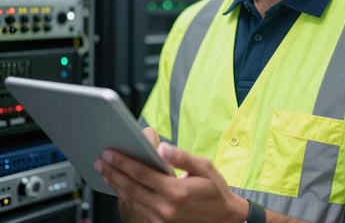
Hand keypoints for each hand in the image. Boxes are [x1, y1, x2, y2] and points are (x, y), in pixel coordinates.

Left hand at [94, 142, 247, 222]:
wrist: (224, 218)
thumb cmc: (214, 189)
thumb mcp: (204, 167)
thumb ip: (181, 157)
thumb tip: (162, 148)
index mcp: (175, 191)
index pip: (142, 174)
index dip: (124, 162)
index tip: (110, 153)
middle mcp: (165, 208)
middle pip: (131, 187)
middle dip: (114, 172)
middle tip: (100, 160)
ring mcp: (160, 220)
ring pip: (131, 200)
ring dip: (116, 184)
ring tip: (105, 171)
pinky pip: (137, 209)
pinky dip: (125, 197)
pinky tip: (119, 186)